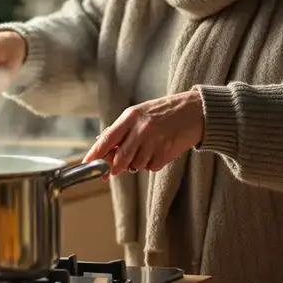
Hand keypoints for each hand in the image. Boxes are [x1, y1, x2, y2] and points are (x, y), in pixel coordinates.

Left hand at [83, 91, 204, 175]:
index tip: (86, 163)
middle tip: (112, 170)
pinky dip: (151, 164)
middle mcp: (141, 129)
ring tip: (146, 150)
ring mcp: (154, 141)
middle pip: (120, 158)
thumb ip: (120, 129)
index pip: (107, 138)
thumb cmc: (164, 111)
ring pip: (135, 165)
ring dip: (136, 164)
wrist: (195, 111)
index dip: (95, 154)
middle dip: (114, 167)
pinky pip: (151, 167)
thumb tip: (100, 142)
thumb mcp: (139, 113)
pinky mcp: (166, 153)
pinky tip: (158, 151)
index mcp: (131, 117)